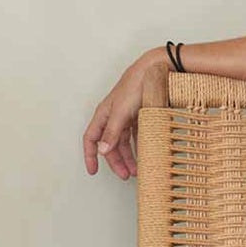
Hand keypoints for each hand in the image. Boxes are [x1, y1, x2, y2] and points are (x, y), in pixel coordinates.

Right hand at [82, 47, 167, 177]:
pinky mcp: (139, 115)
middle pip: (109, 144)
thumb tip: (102, 150)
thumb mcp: (121, 112)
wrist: (155, 71)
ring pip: (124, 142)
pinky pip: (136, 136)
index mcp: (103, 114)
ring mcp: (126, 116)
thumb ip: (112, 132)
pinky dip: (139, 147)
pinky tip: (145, 155)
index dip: (90, 155)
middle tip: (125, 175)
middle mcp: (113, 116)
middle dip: (116, 162)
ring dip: (129, 157)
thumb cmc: (135, 86)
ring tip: (137, 170)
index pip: (90, 138)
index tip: (93, 171)